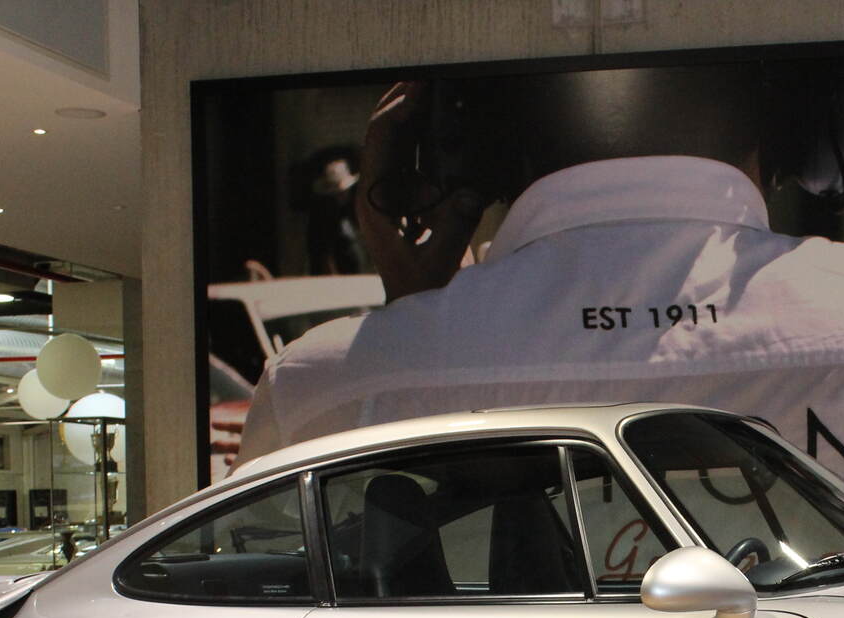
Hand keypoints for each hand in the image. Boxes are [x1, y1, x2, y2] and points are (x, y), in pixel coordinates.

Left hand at [357, 80, 485, 302]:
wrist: (416, 314)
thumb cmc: (422, 294)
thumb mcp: (438, 264)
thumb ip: (454, 228)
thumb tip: (470, 191)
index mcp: (374, 206)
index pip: (379, 144)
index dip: (397, 112)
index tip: (419, 91)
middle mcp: (376, 196)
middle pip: (382, 136)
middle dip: (401, 104)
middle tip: (424, 78)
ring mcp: (390, 199)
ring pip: (396, 147)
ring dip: (414, 120)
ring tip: (433, 94)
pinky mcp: (406, 204)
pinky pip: (413, 164)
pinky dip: (426, 145)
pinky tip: (442, 131)